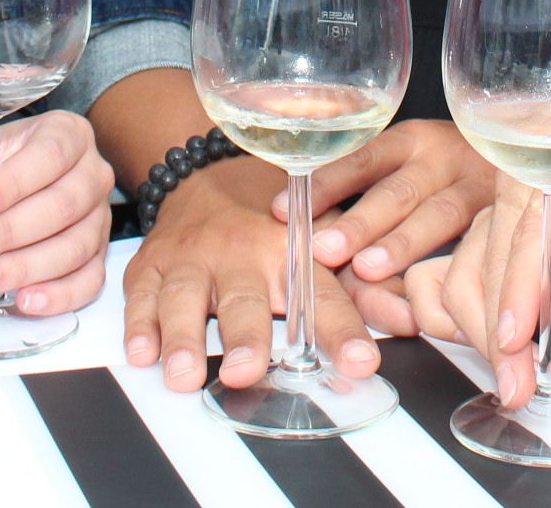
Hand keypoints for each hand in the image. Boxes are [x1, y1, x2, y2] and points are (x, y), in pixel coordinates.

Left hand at [0, 112, 113, 316]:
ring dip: (23, 268)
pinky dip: (59, 295)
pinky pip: (89, 279)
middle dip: (6, 234)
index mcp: (66, 134)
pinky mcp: (99, 255)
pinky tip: (25, 300)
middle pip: (62, 205)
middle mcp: (93, 172)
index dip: (11, 184)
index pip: (49, 155)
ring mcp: (100, 216)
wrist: (4, 187)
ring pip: (74, 246)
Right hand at [122, 156, 380, 391]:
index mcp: (292, 251)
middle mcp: (243, 254)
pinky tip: (142, 352)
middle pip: (246, 299)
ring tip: (183, 374)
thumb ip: (365, 290)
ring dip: (184, 336)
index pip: (325, 296)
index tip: (361, 361)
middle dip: (245, 335)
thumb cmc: (273, 224)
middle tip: (246, 370)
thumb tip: (412, 319)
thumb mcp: (324, 247)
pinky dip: (138, 324)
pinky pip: (142, 294)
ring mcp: (194, 259)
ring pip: (187, 297)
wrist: (208, 175)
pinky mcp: (153, 265)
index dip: (344, 330)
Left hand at [279, 119, 490, 285]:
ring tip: (367, 268)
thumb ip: (369, 185)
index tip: (283, 209)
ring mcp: (481, 186)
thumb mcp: (413, 160)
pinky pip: (480, 240)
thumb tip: (296, 217)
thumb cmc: (450, 167)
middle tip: (323, 249)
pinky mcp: (508, 215)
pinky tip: (429, 294)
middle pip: (400, 190)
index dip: (325, 184)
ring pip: (439, 215)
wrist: (534, 142)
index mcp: (413, 140)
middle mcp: (446, 158)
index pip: (363, 159)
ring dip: (401, 244)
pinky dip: (454, 267)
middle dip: (360, 221)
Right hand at [408, 172, 550, 406]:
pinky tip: (482, 345)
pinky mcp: (483, 248)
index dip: (517, 294)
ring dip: (478, 334)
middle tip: (518, 384)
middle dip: (495, 332)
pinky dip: (451, 319)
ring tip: (512, 377)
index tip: (514, 341)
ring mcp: (495, 221)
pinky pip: (441, 281)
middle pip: (484, 263)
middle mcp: (519, 193)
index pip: (527, 238)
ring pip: (459, 279)